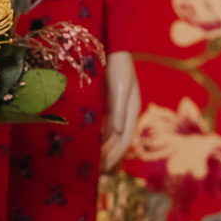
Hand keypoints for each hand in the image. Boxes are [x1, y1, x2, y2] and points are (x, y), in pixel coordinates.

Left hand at [102, 51, 140, 170]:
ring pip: (111, 136)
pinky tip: (88, 145)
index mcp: (131, 110)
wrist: (112, 47)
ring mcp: (117, 108)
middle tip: (95, 173)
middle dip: (109, 158)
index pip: (124, 140)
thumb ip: (118, 111)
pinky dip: (98, 138)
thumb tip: (119, 134)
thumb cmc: (118, 66)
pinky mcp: (107, 103)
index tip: (102, 169)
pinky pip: (103, 126)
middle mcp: (125, 112)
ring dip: (103, 150)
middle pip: (118, 142)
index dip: (114, 156)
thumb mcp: (119, 88)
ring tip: (92, 165)